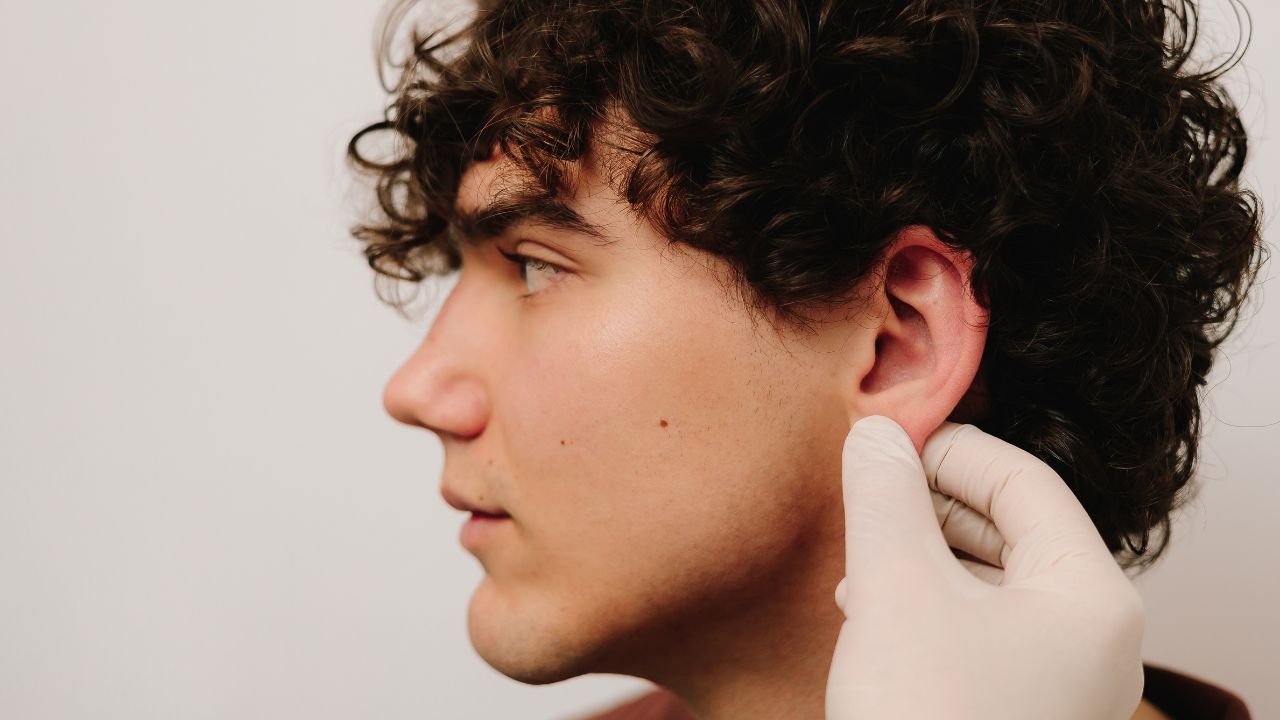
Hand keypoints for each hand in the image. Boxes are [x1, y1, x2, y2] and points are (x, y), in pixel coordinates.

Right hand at [825, 415, 1145, 719]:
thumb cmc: (926, 719)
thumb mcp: (896, 590)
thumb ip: (885, 499)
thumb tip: (874, 434)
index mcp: (1090, 597)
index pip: (1026, 481)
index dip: (952, 449)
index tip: (887, 440)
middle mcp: (1090, 638)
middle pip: (1013, 529)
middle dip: (933, 502)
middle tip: (869, 486)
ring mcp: (1058, 681)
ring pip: (992, 581)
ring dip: (924, 552)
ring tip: (863, 549)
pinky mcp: (1019, 712)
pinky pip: (980, 631)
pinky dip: (928, 604)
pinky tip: (873, 608)